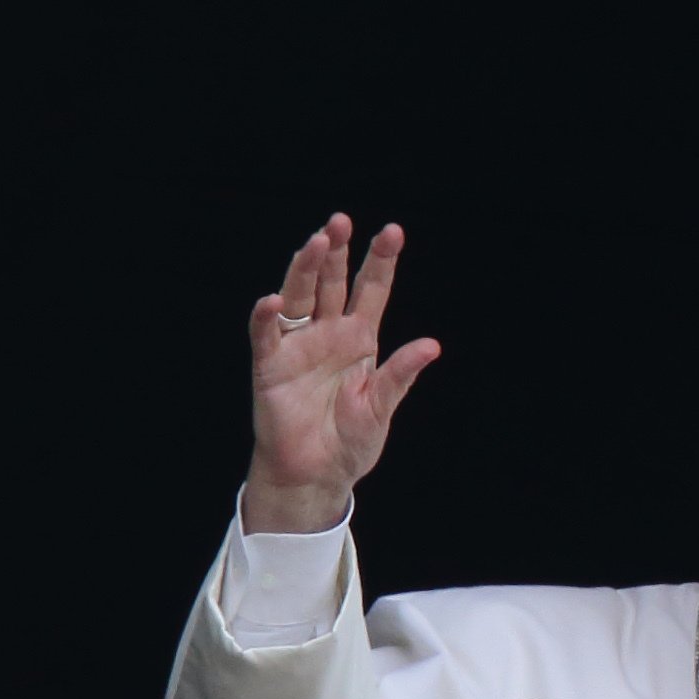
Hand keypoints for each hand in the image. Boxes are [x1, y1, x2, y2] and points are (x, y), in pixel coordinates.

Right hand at [243, 214, 440, 534]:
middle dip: (337, 252)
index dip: (381, 261)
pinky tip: (273, 301)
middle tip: (340, 222)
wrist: (316, 476)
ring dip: (306, 269)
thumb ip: (400, 375)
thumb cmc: (350, 441)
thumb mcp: (381, 407)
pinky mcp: (270, 366)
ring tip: (316, 243)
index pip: (372, 289)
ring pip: (300, 296)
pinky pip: (266, 335)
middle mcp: (328, 333)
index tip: (392, 232)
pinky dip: (266, 317)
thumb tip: (432, 345)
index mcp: (360, 338)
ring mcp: (298, 346)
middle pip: (332, 282)